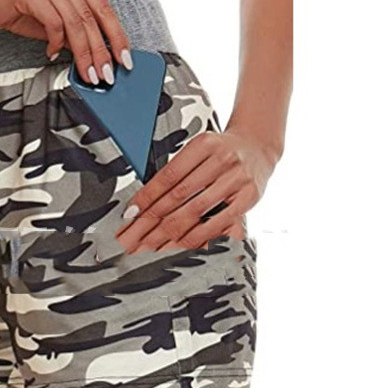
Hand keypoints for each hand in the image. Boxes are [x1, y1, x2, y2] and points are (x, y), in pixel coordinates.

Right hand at [0, 0, 132, 85]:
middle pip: (91, 16)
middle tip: (106, 73)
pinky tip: (51, 52)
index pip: (102, 6)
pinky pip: (53, 22)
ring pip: (75, 22)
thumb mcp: (52, 20)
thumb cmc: (15, 6)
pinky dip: (55, 42)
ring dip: (83, 52)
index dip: (116, 35)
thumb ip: (74, 30)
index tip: (123, 58)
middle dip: (101, 50)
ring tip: (87, 72)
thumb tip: (98, 53)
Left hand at [115, 128, 277, 252]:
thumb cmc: (221, 151)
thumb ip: (176, 172)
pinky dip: (197, 234)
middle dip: (153, 218)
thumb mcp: (198, 151)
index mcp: (203, 144)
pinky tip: (180, 242)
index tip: (130, 213)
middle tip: (134, 235)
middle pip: (179, 195)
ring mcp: (237, 178)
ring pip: (196, 210)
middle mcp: (221, 159)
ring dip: (170, 230)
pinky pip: (218, 222)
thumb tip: (144, 202)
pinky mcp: (249, 196)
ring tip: (151, 242)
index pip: (168, 175)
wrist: (258, 147)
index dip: (147, 196)